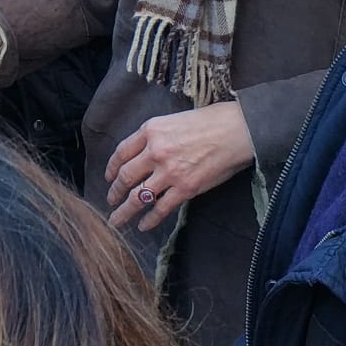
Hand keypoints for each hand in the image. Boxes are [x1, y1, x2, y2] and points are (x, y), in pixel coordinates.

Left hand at [104, 102, 255, 232]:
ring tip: (117, 220)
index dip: (111, 167)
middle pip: (125, 176)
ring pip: (138, 197)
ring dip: (124, 211)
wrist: (236, 130)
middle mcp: (155, 151)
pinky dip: (149, 220)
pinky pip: (161, 209)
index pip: (121, 152)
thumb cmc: (210, 121)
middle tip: (110, 200)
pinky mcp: (185, 188)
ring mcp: (169, 172)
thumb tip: (144, 154)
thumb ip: (156, 136)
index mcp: (151, 130)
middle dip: (114, 192)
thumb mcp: (174, 120)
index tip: (108, 177)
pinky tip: (143, 226)